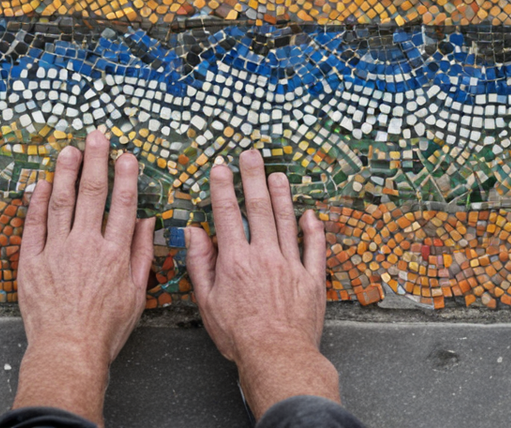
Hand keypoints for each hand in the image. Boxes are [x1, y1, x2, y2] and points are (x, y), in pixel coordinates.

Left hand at [12, 130, 155, 424]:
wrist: (67, 350)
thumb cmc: (105, 330)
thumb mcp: (136, 295)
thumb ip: (141, 256)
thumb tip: (145, 224)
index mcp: (114, 254)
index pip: (122, 205)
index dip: (125, 176)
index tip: (126, 155)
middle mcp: (86, 246)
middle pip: (91, 194)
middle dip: (95, 162)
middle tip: (95, 136)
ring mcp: (56, 251)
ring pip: (61, 202)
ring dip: (65, 173)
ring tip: (68, 150)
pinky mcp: (32, 262)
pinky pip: (34, 225)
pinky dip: (36, 202)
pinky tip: (40, 184)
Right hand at [186, 150, 338, 419]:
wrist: (276, 356)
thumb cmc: (238, 335)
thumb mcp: (207, 302)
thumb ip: (200, 264)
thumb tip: (195, 234)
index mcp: (236, 260)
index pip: (227, 214)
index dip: (223, 187)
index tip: (221, 167)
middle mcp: (264, 255)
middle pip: (259, 208)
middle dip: (253, 177)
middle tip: (251, 154)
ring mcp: (291, 265)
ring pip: (287, 221)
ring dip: (282, 195)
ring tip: (277, 175)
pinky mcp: (312, 279)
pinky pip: (314, 248)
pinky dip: (313, 230)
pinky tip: (310, 215)